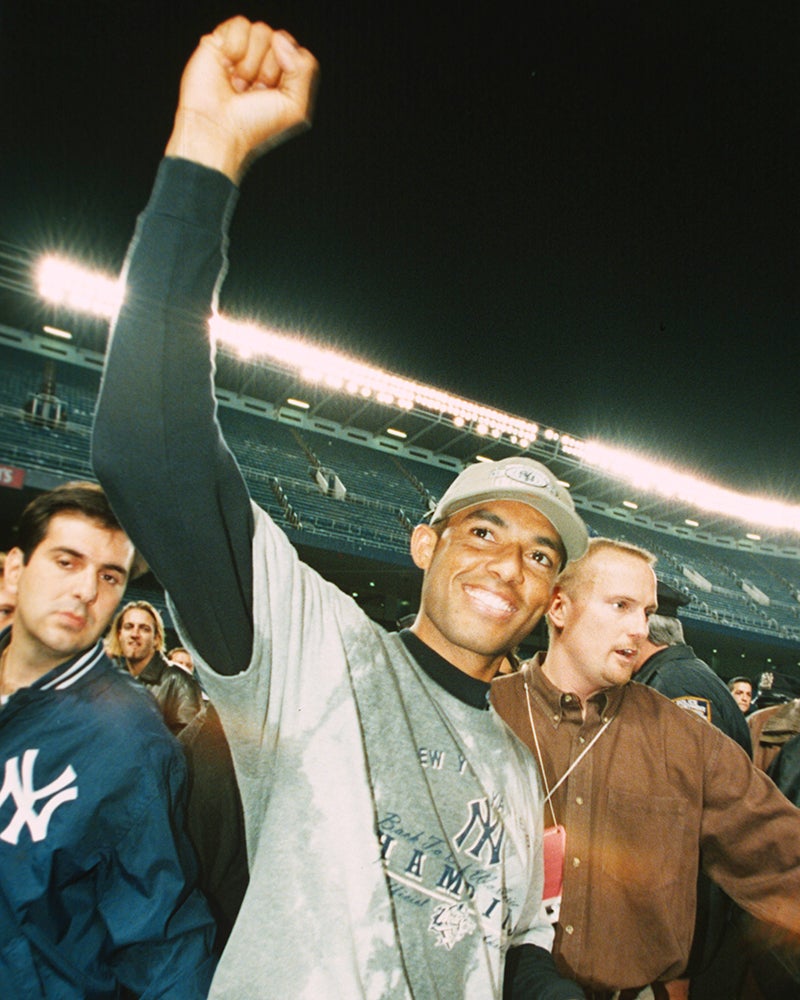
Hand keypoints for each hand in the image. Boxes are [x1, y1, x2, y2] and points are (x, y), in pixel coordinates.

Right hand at [165, 15, 318, 182]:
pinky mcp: (220, 42)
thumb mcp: (295, 106)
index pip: (298, 52)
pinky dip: (235, 47)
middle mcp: (263, 63)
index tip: (273, 95)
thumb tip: (280, 38)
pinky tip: (226, 66)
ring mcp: (242, 52)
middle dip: (270, 68)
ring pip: (262, 30)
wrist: (217, 130)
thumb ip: (304, 69)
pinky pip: (240, 24)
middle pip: (281, 39)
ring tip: (238, 84)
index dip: (289, 70)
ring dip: (251, 62)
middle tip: (254, 91)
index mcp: (282, 78)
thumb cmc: (254, 126)